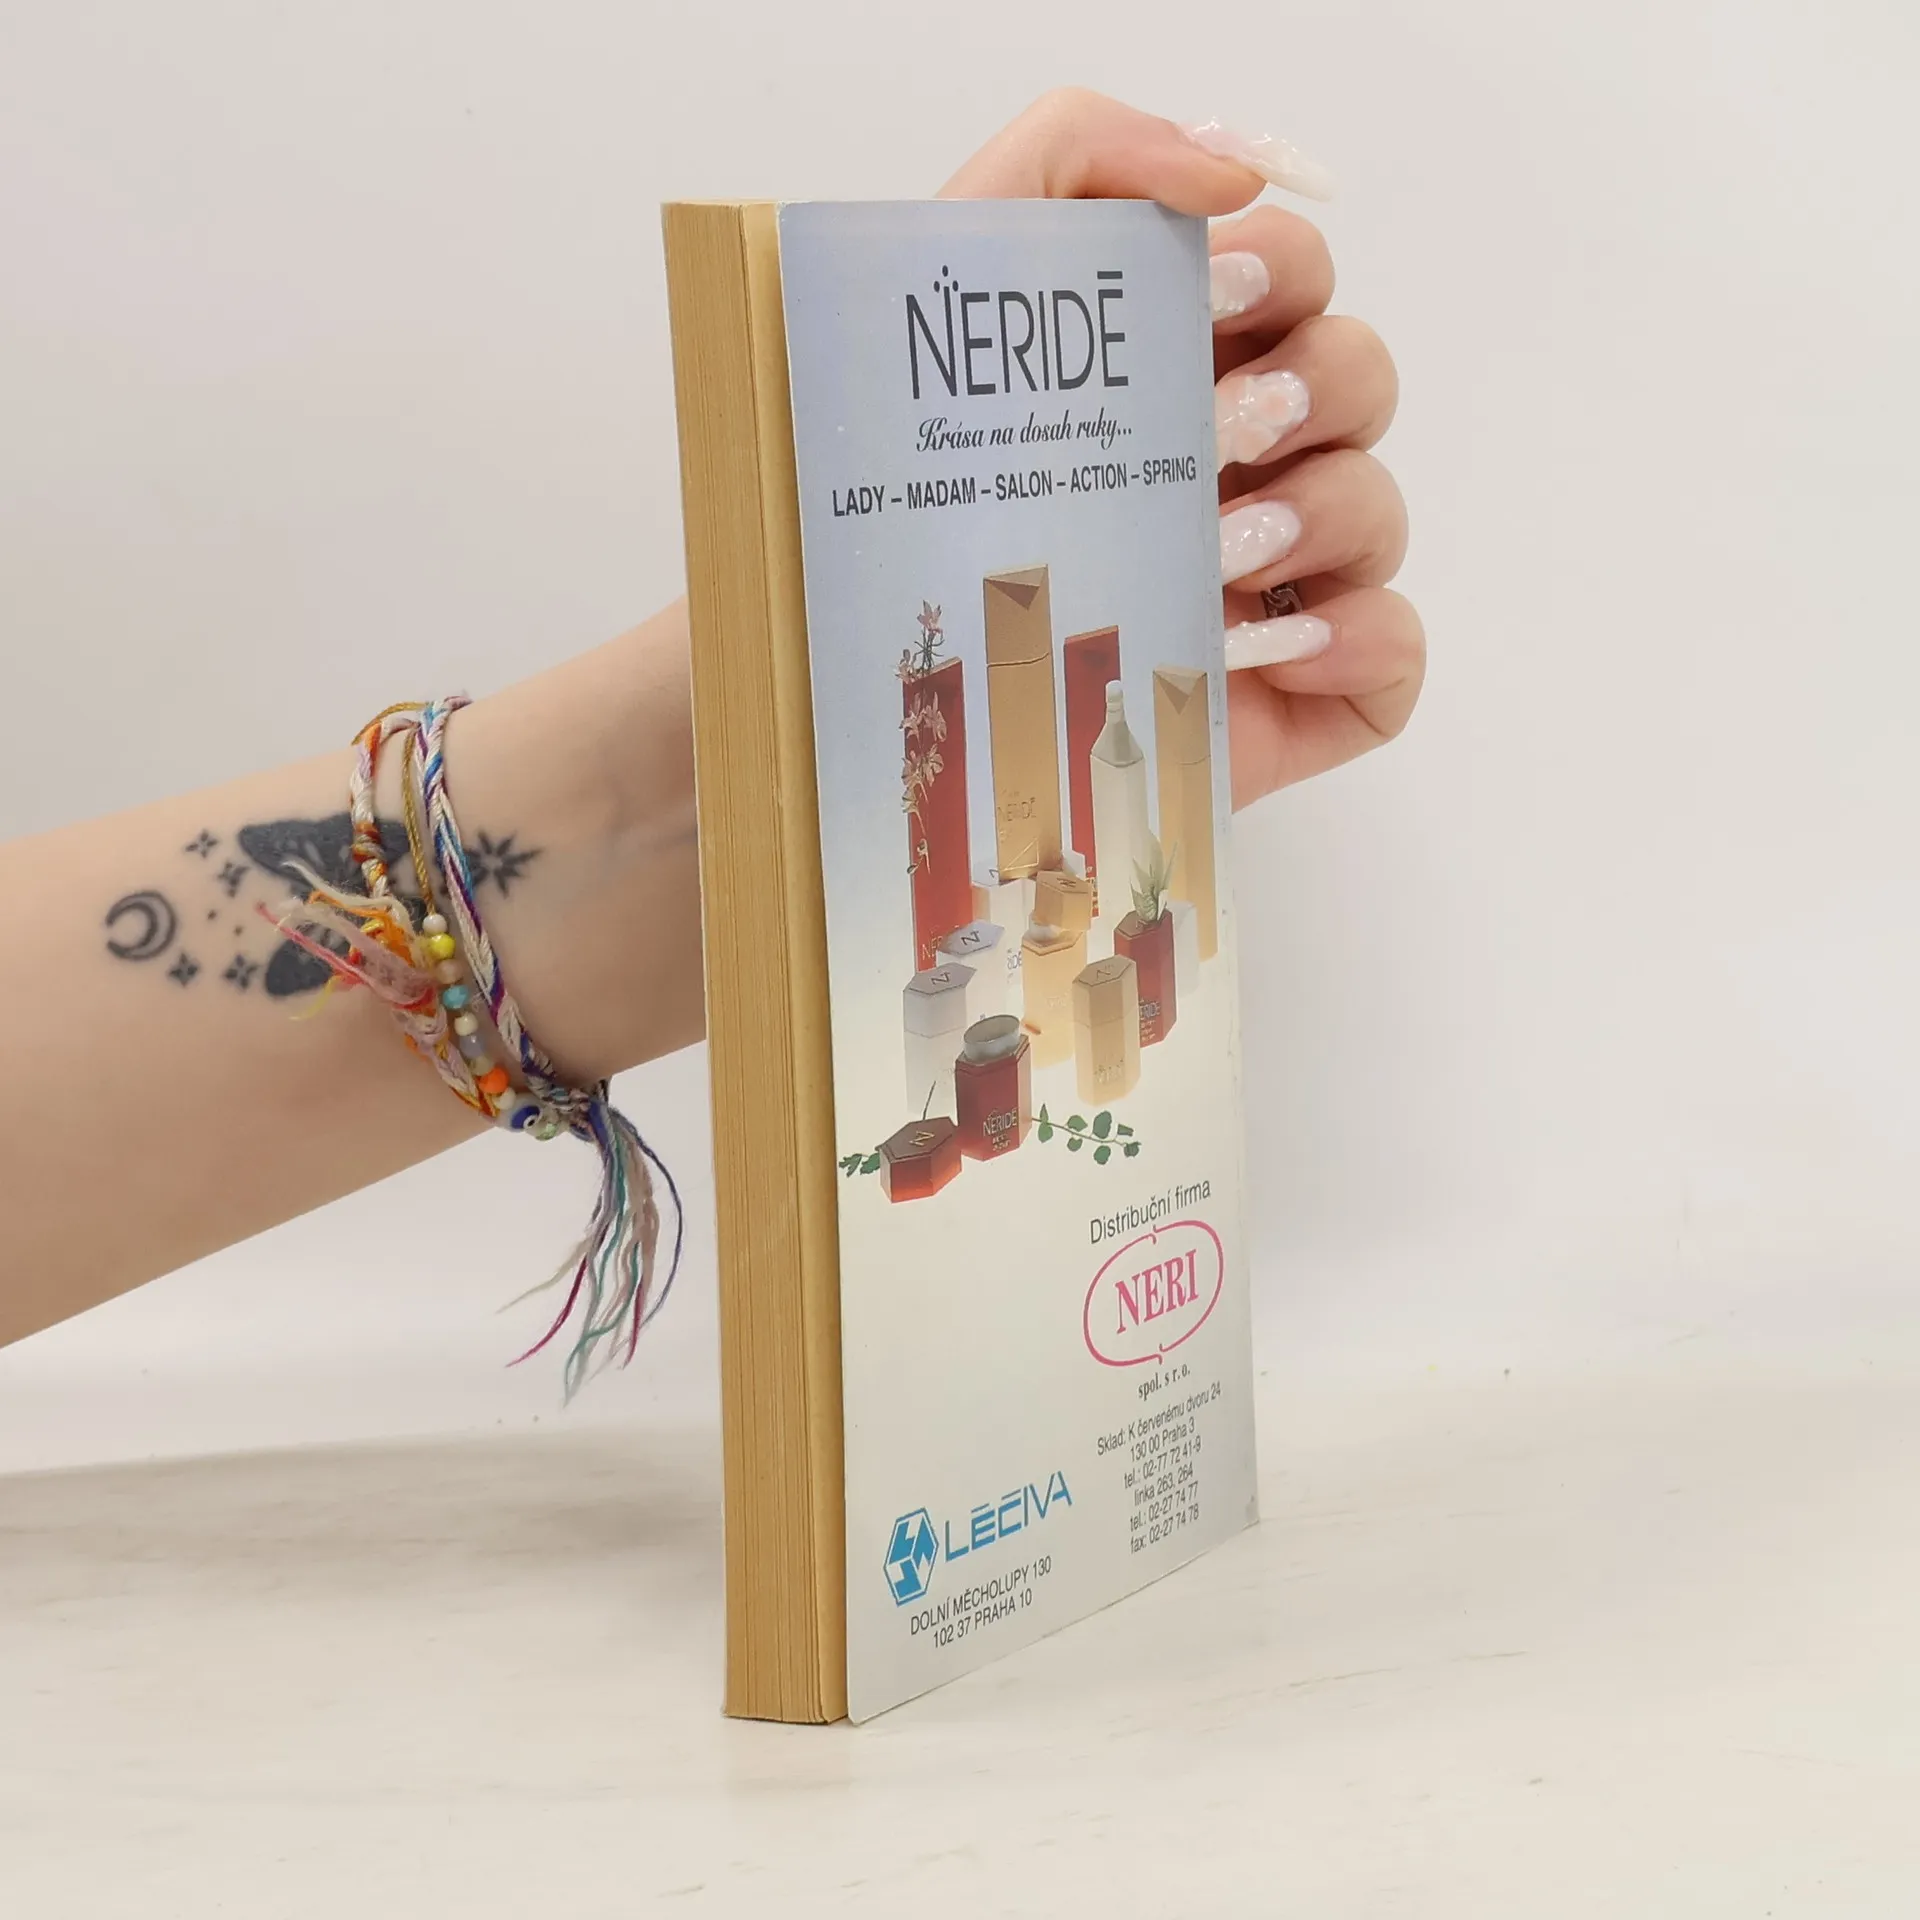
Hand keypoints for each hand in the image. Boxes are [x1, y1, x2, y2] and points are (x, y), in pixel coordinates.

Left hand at [943, 91, 1422, 806]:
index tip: (1212, 294)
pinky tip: (1258, 646)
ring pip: (1380, 507)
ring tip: (1209, 555)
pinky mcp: (1293, 691)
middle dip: (1304, 388)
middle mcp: (1234, 464)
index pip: (1292, 276)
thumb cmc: (903, 487)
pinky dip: (1359, 638)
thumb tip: (1233, 170)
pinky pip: (1396, 650)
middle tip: (1212, 434)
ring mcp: (1271, 582)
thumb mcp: (951, 274)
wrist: (869, 682)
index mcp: (1170, 368)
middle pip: (1358, 378)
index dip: (1281, 269)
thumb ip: (1077, 155)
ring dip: (1317, 512)